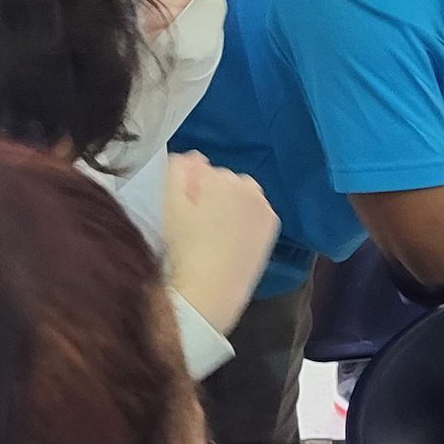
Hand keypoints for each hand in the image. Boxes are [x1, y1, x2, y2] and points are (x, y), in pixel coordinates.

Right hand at [162, 152, 278, 337]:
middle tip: (200, 222)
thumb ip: (178, 171)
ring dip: (232, 201)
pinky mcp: (272, 222)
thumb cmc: (183, 247)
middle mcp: (245, 184)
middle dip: (213, 192)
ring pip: (243, 191)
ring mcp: (262, 203)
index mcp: (217, 177)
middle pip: (224, 178)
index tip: (185, 210)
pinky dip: (248, 215)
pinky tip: (235, 235)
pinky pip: (258, 208)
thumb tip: (195, 155)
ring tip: (218, 229)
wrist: (211, 288)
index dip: (190, 188)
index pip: (199, 167)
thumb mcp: (171, 205)